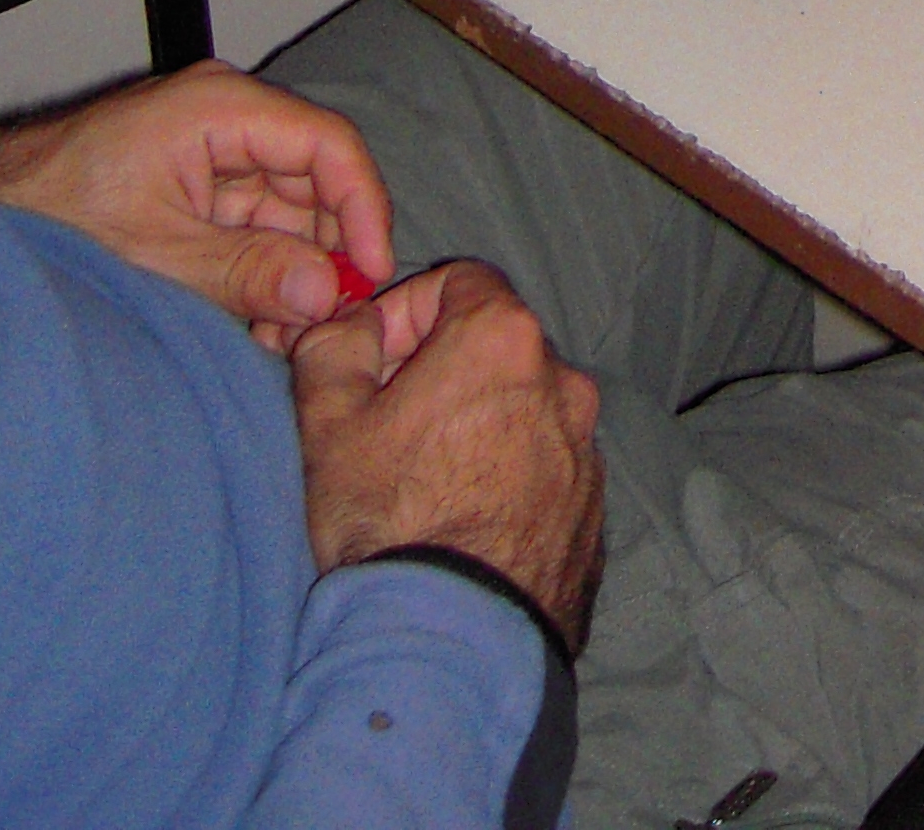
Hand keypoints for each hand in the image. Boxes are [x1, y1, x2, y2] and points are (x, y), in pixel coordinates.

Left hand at [0, 64, 393, 344]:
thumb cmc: (57, 214)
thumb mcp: (157, 255)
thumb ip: (246, 272)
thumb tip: (326, 292)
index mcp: (222, 108)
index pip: (328, 145)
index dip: (362, 208)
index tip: (370, 271)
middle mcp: (229, 117)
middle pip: (314, 180)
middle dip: (324, 252)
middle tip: (323, 320)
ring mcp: (216, 149)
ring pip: (288, 208)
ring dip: (295, 270)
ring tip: (284, 333)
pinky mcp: (200, 182)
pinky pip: (255, 222)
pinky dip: (264, 269)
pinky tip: (259, 319)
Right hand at [292, 256, 605, 656]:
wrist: (454, 642)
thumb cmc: (388, 520)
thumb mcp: (328, 425)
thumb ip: (333, 347)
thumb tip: (351, 323)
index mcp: (503, 338)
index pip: (457, 281)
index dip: (405, 311)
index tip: (370, 362)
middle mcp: (562, 379)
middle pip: (494, 345)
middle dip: (441, 369)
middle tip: (389, 426)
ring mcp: (587, 445)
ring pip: (523, 407)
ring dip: (479, 423)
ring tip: (427, 484)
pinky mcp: (595, 505)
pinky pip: (545, 465)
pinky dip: (510, 474)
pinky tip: (466, 522)